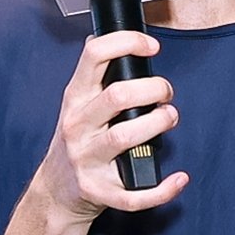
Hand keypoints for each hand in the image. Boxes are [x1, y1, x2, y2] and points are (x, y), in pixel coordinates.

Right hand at [29, 28, 188, 222]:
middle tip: (165, 94)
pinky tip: (179, 179)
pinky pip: (133, 194)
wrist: (55, 192)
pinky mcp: (99, 191)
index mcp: (74, 99)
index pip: (94, 55)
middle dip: (153, 89)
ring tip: (168, 119)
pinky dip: (163, 188)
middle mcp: (77, 126)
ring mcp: (86, 160)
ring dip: (158, 124)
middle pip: (117, 96)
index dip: (127, 43)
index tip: (150, 46)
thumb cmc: (76, 142)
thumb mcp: (76, 105)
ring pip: (124, 136)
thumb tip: (110, 41)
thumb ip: (93, 78)